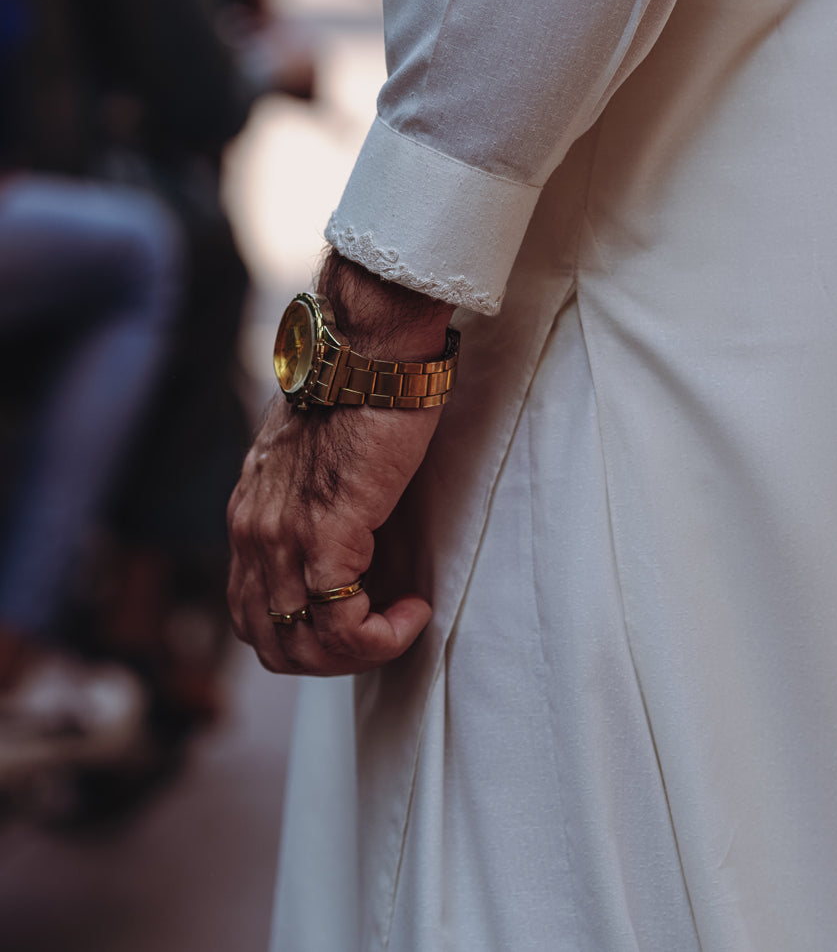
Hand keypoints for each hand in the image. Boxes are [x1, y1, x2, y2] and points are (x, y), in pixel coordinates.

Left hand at [227, 254, 451, 675]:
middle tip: (380, 633)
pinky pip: (340, 624)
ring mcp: (282, 537)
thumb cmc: (360, 390)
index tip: (357, 614)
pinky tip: (414, 609)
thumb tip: (349, 531)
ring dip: (359, 653)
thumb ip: (314, 499)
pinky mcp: (324, 535)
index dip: (304, 634)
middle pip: (268, 643)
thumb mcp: (316, 455)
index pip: (250, 611)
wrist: (370, 352)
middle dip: (329, 659)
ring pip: (301, 646)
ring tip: (401, 622)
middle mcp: (252, 531)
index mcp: (248, 513)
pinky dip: (381, 636)